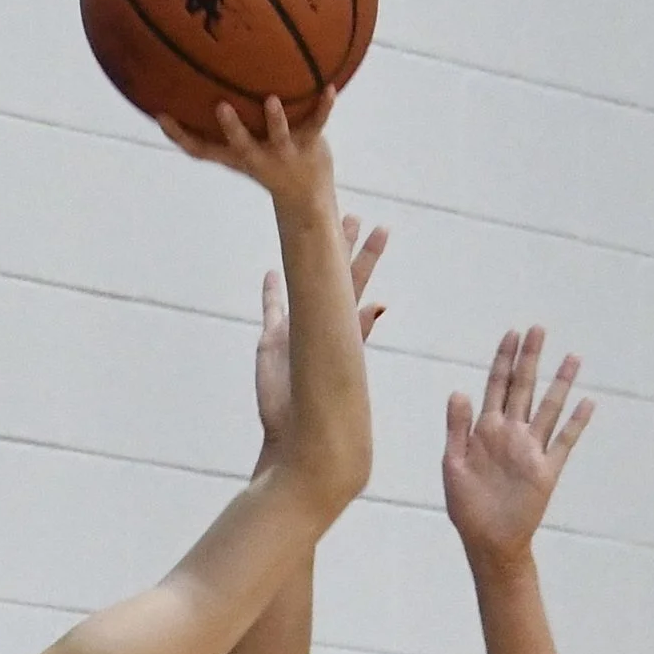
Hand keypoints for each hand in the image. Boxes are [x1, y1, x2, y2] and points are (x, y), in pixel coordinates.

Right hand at [160, 93, 336, 212]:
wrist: (307, 198)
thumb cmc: (267, 163)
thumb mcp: (239, 152)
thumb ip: (220, 130)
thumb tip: (197, 91)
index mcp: (237, 157)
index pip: (202, 150)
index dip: (180, 136)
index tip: (161, 115)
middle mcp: (258, 157)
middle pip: (240, 145)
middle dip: (231, 129)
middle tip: (220, 108)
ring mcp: (284, 153)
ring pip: (278, 136)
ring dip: (275, 121)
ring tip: (271, 101)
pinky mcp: (310, 145)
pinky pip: (317, 123)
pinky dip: (324, 107)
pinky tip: (329, 88)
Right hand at [256, 217, 387, 453]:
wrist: (296, 438)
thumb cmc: (327, 409)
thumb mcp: (345, 362)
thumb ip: (355, 330)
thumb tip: (378, 305)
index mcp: (343, 327)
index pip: (358, 282)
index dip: (369, 256)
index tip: (381, 228)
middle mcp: (321, 324)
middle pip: (334, 275)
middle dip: (344, 246)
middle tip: (353, 215)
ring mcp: (296, 331)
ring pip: (303, 286)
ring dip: (308, 262)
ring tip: (311, 234)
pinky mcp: (272, 343)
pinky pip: (273, 310)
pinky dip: (272, 293)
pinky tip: (272, 275)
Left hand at [441, 328, 594, 566]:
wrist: (488, 541)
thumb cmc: (466, 506)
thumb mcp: (452, 465)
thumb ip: (457, 428)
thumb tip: (459, 392)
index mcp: (485, 431)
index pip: (496, 386)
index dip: (503, 360)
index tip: (511, 333)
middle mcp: (511, 434)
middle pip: (523, 388)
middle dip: (530, 359)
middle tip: (539, 329)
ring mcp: (531, 450)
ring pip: (549, 408)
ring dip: (560, 383)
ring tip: (572, 357)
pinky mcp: (547, 470)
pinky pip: (564, 441)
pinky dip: (576, 422)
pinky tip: (587, 401)